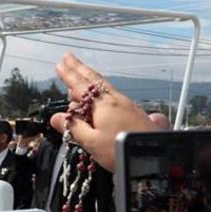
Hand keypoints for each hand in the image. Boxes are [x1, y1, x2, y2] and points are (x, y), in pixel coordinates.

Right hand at [48, 52, 157, 171]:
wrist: (155, 154)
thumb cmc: (120, 150)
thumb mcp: (92, 142)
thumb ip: (74, 128)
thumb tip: (55, 117)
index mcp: (102, 105)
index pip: (80, 86)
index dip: (69, 76)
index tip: (59, 65)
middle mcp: (115, 99)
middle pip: (94, 79)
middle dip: (79, 68)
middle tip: (68, 57)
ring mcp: (126, 104)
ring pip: (104, 85)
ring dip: (90, 76)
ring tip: (80, 71)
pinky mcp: (134, 111)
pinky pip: (112, 93)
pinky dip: (101, 87)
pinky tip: (102, 92)